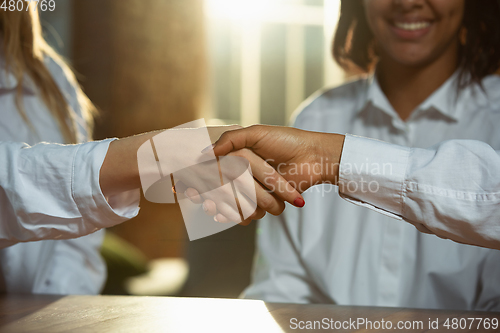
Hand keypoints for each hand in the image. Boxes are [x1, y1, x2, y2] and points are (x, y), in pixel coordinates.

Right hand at [191, 125, 344, 223]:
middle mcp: (246, 175)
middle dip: (210, 195)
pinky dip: (239, 215)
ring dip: (223, 207)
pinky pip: (248, 213)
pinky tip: (225, 214)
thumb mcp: (257, 133)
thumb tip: (207, 152)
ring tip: (212, 207)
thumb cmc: (287, 141)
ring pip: (233, 204)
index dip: (201, 181)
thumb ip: (232, 139)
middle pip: (222, 191)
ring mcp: (256, 189)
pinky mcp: (267, 202)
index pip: (215, 173)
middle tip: (199, 199)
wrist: (315, 157)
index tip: (191, 187)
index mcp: (240, 157)